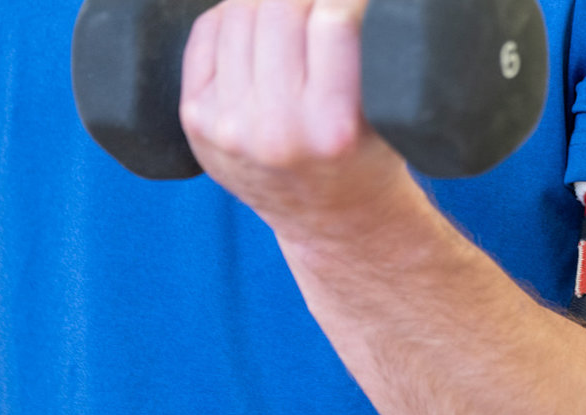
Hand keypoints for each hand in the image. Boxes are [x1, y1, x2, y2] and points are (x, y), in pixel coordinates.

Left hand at [180, 0, 413, 233]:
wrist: (331, 221)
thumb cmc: (370, 158)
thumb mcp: (388, 113)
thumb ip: (368, 48)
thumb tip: (342, 1)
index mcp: (333, 128)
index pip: (333, 19)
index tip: (352, 1)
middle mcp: (274, 129)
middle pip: (279, 8)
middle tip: (321, 4)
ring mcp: (227, 125)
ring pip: (240, 12)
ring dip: (269, 0)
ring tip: (294, 10)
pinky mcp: (198, 120)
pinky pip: (208, 32)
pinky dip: (234, 14)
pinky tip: (259, 22)